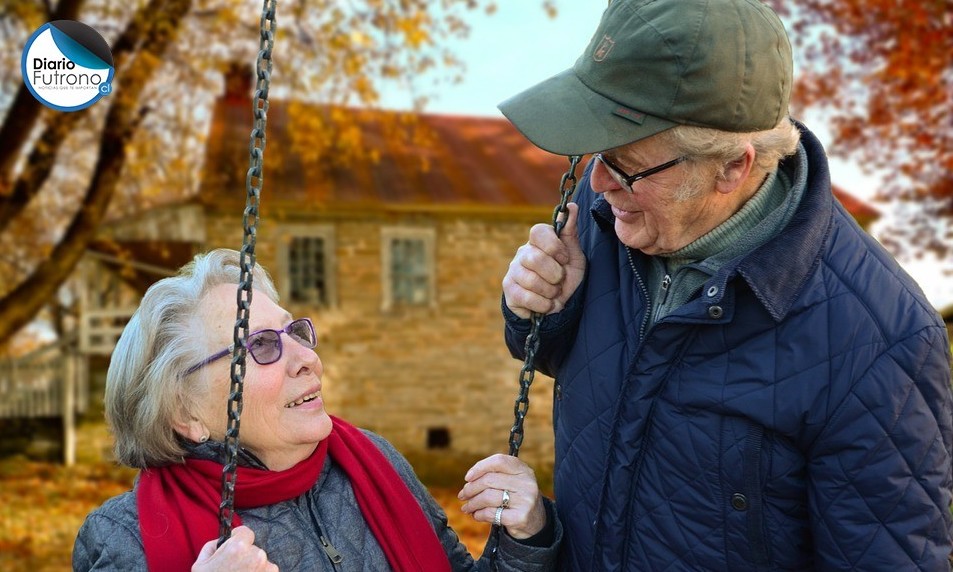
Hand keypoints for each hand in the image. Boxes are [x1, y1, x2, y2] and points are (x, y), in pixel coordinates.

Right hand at [192, 526, 277, 571]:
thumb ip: (213, 547)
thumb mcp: (200, 564)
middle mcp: (256, 555)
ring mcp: (266, 569)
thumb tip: (222, 542)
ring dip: (254, 567)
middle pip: (253, 549)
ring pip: (262, 561)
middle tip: (233, 569)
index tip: (234, 548)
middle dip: (245, 556)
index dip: (238, 538)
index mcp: (238, 547)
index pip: (246, 532)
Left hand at [457, 454, 546, 539]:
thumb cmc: (517, 497)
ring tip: (467, 507)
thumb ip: (495, 475)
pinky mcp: (520, 517)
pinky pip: (491, 513)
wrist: (536, 521)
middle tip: (463, 495)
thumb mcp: (513, 481)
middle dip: (471, 488)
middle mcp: (527, 483)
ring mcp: (525, 501)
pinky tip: (476, 515)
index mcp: (524, 470)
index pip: (498, 461)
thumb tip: (469, 480)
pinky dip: (479, 514)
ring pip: (488, 497)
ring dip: (472, 503)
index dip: (480, 467)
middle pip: (489, 480)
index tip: (467, 477)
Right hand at [502, 202, 585, 318]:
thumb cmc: (566, 277)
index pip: (538, 231)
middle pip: (535, 258)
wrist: (557, 305)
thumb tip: (571, 206)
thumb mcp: (574, 256)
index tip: (565, 259)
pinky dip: (543, 305)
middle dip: (555, 275)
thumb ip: (570, 232)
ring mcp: (513, 271)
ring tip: (553, 293)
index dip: (554, 247)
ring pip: (531, 280)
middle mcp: (522, 253)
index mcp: (538, 241)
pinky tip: (547, 304)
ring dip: (550, 292)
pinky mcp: (509, 290)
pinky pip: (526, 297)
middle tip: (560, 280)